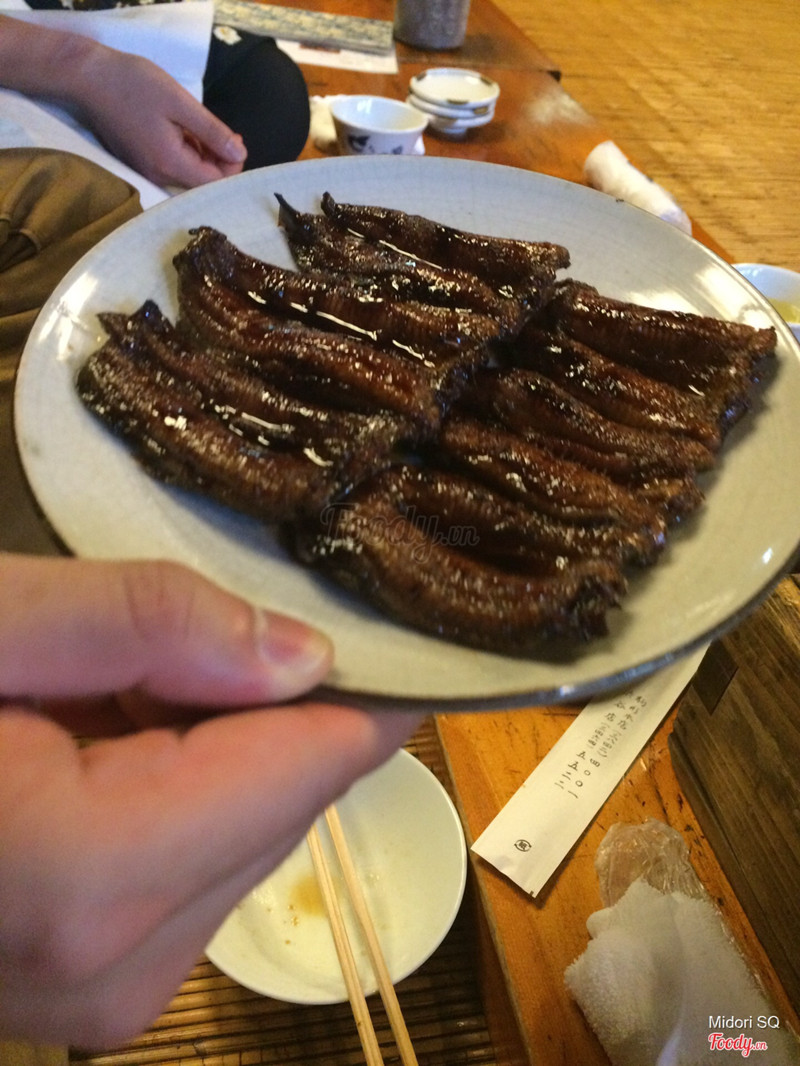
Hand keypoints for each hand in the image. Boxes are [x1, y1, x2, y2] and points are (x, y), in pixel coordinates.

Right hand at [0, 555, 421, 1047]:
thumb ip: (150, 624)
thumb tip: (306, 654)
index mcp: (92, 873)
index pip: (314, 765)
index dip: (376, 686)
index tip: (421, 622)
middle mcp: (116, 967)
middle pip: (286, 799)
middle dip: (270, 702)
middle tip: (214, 614)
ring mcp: (100, 995)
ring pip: (243, 829)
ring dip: (214, 739)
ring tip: (118, 674)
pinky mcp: (86, 987)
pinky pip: (189, 861)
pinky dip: (174, 784)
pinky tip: (100, 730)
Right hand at [77, 48, 247, 187]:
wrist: (87, 77)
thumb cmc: (133, 84)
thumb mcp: (180, 103)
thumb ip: (212, 132)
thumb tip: (239, 154)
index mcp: (170, 164)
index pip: (214, 183)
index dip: (231, 165)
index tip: (234, 139)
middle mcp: (158, 176)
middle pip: (203, 181)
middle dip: (218, 159)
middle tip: (219, 128)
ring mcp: (147, 171)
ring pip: (189, 173)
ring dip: (202, 153)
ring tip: (198, 124)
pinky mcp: (140, 162)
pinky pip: (173, 165)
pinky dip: (185, 150)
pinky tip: (182, 128)